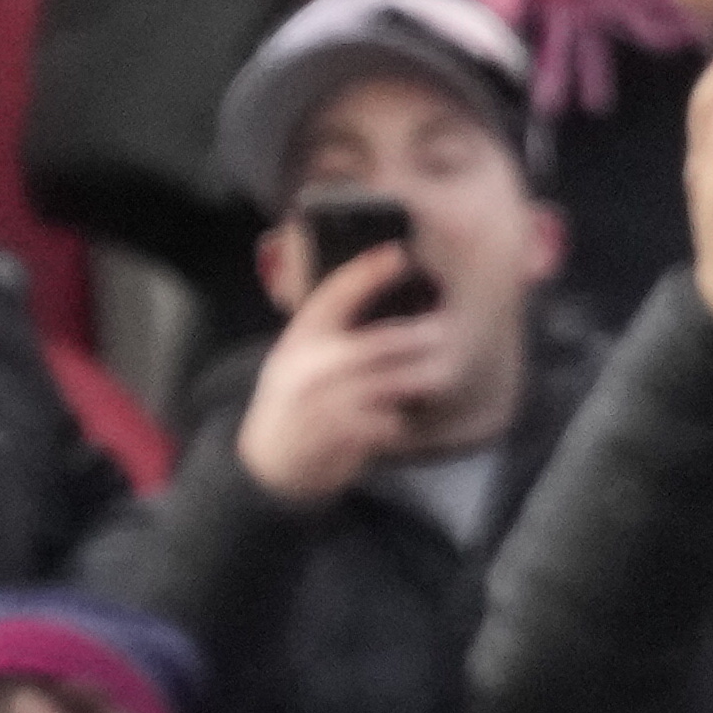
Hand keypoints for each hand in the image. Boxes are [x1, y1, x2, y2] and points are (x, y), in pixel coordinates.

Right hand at [238, 242, 464, 504]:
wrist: (266, 458)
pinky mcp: (336, 438)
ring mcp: (320, 405)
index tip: (398, 255)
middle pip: (377, 344)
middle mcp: (307, 368)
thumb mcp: (298, 354)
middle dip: (418, 337)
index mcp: (300, 339)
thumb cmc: (295, 397)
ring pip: (388, 385)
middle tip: (446, 331)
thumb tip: (386, 284)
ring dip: (418, 380)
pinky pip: (385, 423)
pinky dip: (397, 421)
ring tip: (437, 375)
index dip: (366, 272)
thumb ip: (332, 327)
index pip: (334, 296)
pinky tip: (397, 420)